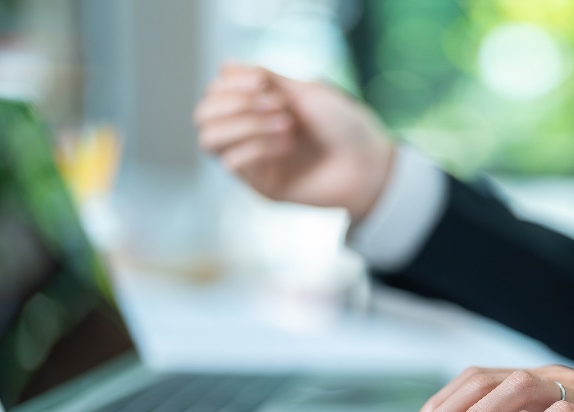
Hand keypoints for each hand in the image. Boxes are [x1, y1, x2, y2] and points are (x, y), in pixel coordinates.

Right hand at [194, 64, 395, 219]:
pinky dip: (257, 147)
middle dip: (234, 102)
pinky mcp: (262, 185)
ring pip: (209, 138)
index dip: (230, 82)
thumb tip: (225, 64)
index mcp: (258, 106)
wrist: (370, 163)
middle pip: (203, 114)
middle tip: (276, 102)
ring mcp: (253, 160)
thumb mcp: (305, 92)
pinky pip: (231, 163)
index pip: (214, 91)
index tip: (262, 80)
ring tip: (286, 123)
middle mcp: (250, 132)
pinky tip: (288, 145)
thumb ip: (265, 79)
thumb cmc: (344, 125)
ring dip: (244, 123)